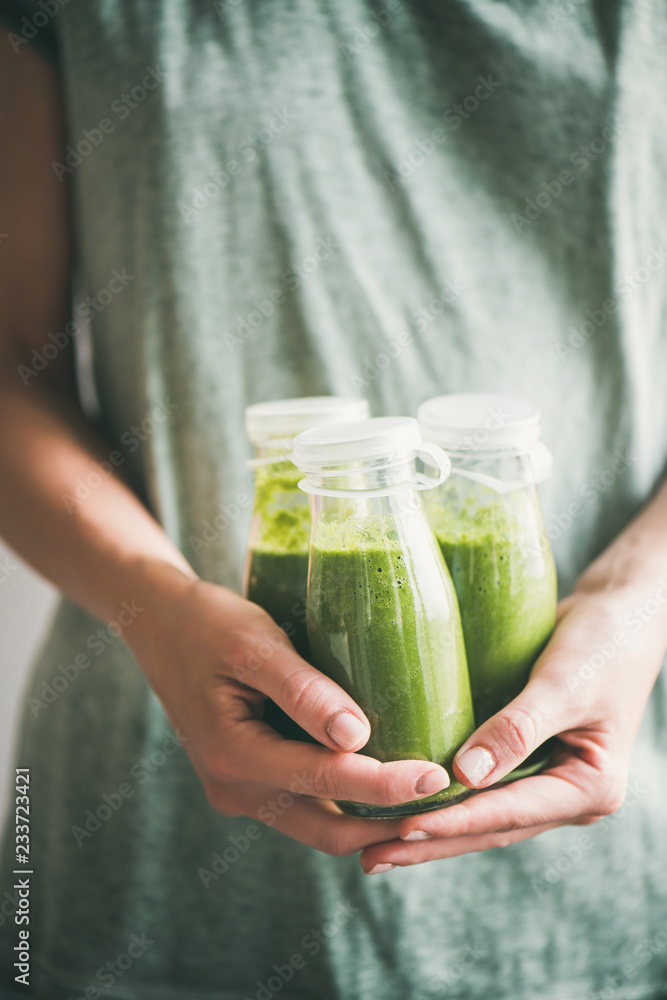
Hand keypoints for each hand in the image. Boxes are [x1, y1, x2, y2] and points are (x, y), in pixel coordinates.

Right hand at [126, 560, 451, 855]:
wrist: (160, 625)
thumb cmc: (209, 625)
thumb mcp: (256, 645)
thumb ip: (303, 692)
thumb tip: (358, 738)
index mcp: (233, 755)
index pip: (324, 780)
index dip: (385, 783)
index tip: (437, 776)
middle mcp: (234, 788)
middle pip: (326, 828)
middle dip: (387, 821)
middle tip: (446, 804)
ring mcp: (240, 790)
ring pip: (318, 824)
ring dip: (370, 820)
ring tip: (427, 804)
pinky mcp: (251, 781)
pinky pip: (305, 804)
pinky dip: (346, 802)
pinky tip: (385, 784)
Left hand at [359, 577, 666, 873]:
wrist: (619, 614)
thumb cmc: (601, 643)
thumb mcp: (564, 683)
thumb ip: (518, 728)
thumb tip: (466, 776)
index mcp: (590, 788)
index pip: (510, 813)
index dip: (454, 822)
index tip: (403, 829)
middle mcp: (567, 795)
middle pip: (490, 827)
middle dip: (430, 842)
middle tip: (372, 859)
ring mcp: (546, 780)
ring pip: (481, 814)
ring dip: (431, 830)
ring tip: (375, 847)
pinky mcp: (525, 760)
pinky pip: (480, 787)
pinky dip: (443, 797)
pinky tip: (402, 803)